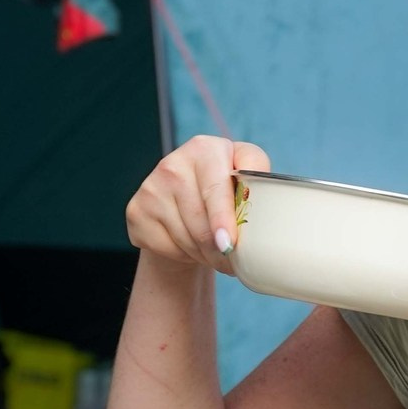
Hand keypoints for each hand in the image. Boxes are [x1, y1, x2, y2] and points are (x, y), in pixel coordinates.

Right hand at [125, 135, 268, 270]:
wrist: (186, 205)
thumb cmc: (225, 191)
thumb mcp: (247, 179)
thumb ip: (261, 185)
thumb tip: (271, 212)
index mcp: (205, 148)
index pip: (216, 189)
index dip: (224, 218)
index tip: (229, 243)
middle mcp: (173, 163)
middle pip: (200, 220)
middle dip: (220, 248)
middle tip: (233, 259)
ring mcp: (151, 187)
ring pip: (185, 237)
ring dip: (204, 254)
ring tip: (214, 251)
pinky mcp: (136, 211)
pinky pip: (165, 246)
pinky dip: (182, 255)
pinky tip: (189, 245)